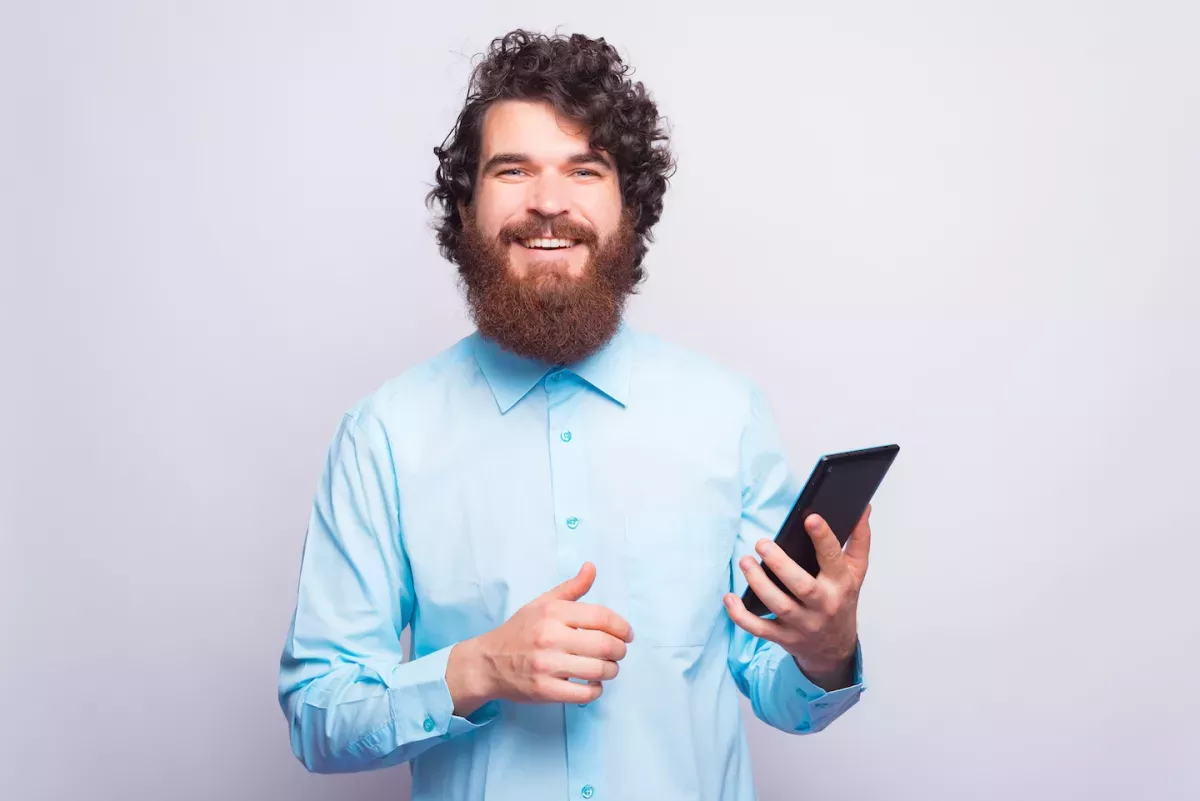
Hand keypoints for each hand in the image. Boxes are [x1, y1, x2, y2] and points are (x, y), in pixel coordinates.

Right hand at [446, 562, 632, 714]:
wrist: (487, 662)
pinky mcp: (545, 690)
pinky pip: (585, 693)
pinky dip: (596, 690)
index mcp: (553, 612)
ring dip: (611, 671)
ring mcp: (547, 665)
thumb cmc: (519, 631)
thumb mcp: (542, 603)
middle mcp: (550, 637)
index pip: (602, 617)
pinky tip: (592, 684)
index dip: (622, 626)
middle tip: (619, 652)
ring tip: (608, 668)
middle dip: (620, 650)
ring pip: (599, 671)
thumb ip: (571, 588)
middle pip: (605, 645)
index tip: (627, 634)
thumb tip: (591, 568)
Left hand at [723, 505, 872, 689]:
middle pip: (803, 586)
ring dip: (759, 584)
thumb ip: (859, 539)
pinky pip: (760, 630)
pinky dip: (741, 616)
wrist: (835, 648)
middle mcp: (823, 605)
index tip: (810, 518)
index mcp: (841, 584)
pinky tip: (730, 598)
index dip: (823, 538)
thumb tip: (863, 508)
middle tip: (762, 543)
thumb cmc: (842, 601)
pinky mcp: (784, 637)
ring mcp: (803, 624)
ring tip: (745, 561)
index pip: (833, 559)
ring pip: (779, 606)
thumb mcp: (856, 572)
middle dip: (780, 564)